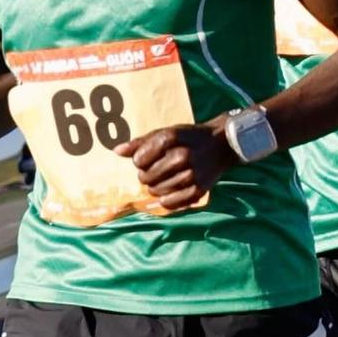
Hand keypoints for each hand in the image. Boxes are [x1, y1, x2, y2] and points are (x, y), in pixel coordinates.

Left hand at [115, 122, 230, 210]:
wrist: (220, 145)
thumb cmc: (188, 138)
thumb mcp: (166, 133)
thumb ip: (140, 142)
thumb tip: (117, 151)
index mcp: (170, 139)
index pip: (139, 160)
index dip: (140, 160)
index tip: (148, 158)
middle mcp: (181, 157)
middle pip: (146, 177)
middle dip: (147, 175)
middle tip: (158, 169)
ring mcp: (191, 175)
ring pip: (156, 191)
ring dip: (156, 187)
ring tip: (165, 179)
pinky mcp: (198, 190)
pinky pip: (170, 204)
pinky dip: (166, 200)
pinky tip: (170, 191)